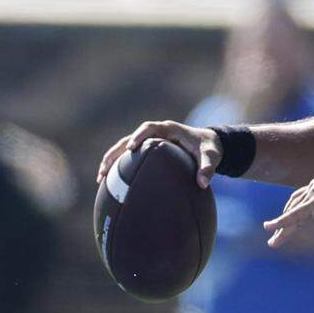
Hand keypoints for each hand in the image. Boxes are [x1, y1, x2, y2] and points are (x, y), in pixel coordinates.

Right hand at [98, 121, 221, 188]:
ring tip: (100, 179)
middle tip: (105, 167)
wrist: (208, 145)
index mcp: (169, 129)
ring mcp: (150, 142)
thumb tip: (202, 183)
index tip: (131, 147)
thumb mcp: (212, 156)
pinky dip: (119, 168)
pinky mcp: (148, 151)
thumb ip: (208, 167)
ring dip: (112, 160)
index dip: (139, 136)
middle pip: (129, 138)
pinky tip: (110, 184)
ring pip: (125, 148)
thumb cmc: (209, 148)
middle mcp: (156, 134)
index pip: (149, 128)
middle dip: (116, 151)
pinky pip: (130, 158)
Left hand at [263, 175, 313, 247]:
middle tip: (273, 238)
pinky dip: (284, 221)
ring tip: (273, 242)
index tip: (280, 228)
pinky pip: (297, 214)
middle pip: (293, 206)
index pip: (300, 202)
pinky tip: (273, 228)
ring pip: (293, 212)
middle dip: (282, 223)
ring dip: (281, 227)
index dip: (289, 215)